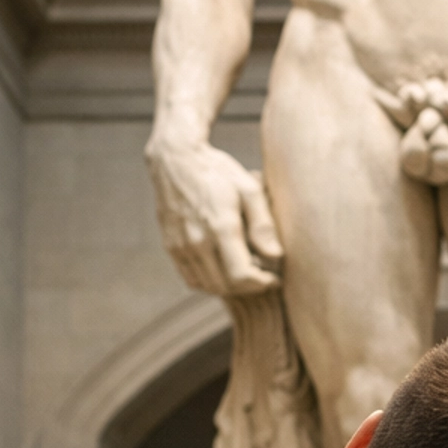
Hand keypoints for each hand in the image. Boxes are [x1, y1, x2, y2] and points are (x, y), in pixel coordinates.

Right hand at [146, 138, 281, 298]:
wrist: (176, 160)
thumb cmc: (218, 172)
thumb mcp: (249, 189)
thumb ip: (263, 225)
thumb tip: (276, 256)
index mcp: (220, 226)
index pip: (241, 275)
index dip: (262, 283)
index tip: (275, 277)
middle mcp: (197, 241)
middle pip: (226, 286)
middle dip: (249, 287)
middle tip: (264, 275)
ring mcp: (181, 246)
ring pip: (208, 286)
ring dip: (231, 287)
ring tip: (245, 271)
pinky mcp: (171, 247)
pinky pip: (192, 279)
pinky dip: (210, 282)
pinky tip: (223, 268)